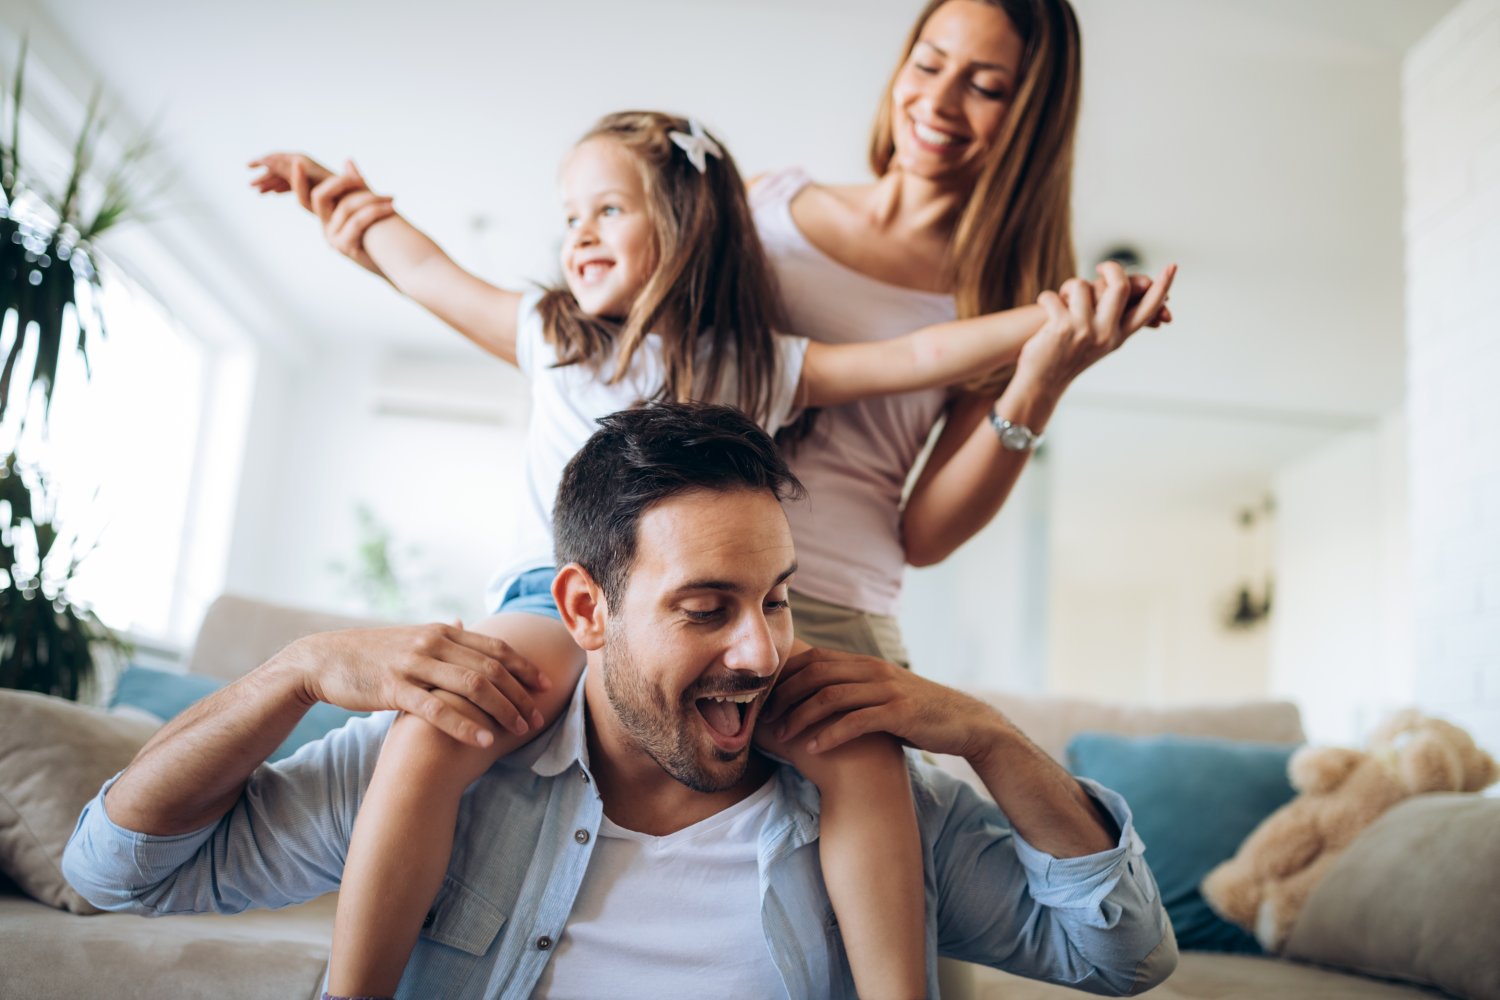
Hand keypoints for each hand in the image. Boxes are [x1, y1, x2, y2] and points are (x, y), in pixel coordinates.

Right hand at [247, 152, 333, 197]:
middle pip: (280, 167)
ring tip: (258, 191)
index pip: (278, 158)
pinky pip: (294, 182)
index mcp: (304, 163)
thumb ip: (289, 169)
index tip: (249, 165)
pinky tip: (273, 192)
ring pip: (285, 176)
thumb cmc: (335, 190)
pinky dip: (282, 186)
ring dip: (271, 181)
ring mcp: (310, 176)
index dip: (263, 161)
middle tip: (250, 185)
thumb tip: (271, 160)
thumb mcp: (310, 179)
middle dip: (265, 174)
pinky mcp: (315, 185)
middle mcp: (306, 167)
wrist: (355, 200)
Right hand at [276, 622, 551, 748]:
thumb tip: (464, 623)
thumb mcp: (411, 637)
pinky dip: (465, 724)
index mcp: (442, 631)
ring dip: (502, 709)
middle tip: (538, 716)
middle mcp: (433, 643)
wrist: (324, 659)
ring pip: (472, 686)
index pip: (495, 648)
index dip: (524, 667)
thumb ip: (441, 635)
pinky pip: (437, 708)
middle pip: (491, 668)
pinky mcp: (394, 688)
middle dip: (520, 694)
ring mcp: (414, 664)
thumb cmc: (372, 653)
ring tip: (521, 730)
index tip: (546, 685)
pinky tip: (485, 739)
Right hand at [306, 161, 394, 274]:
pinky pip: (357, 221)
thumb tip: (347, 161)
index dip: (297, 180)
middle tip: (361, 180)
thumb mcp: (368, 207)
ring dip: (371, 198)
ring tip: (391, 198)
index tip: (298, 162)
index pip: (305, 195)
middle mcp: (326, 227)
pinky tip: (392, 207)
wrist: (401, 264)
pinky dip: (376, 211)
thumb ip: (356, 186)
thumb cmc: (385, 234)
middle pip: (318, 197)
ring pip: (345, 207)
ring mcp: (333, 238)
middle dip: (339, 182)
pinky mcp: (345, 247)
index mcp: (328, 216)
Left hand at [761, 648, 1001, 759]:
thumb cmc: (917, 713)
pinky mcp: (898, 713)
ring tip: (782, 737)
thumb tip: (815, 698)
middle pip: (815, 675)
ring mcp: (886, 689)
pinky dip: (830, 734)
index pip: (814, 659)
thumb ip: (853, 690)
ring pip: (830, 697)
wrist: (963, 722)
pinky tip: (813, 748)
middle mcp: (873, 670)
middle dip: (785, 697)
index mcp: (865, 663)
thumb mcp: (882, 693)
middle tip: (766, 720)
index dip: (785, 677)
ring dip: (800, 717)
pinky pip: (856, 721)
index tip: (766, 700)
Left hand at [1015, 261, 1176, 393]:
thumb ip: (1112, 317)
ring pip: (1082, 285)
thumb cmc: (1067, 356)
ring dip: (1067, 288)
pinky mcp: (1062, 327)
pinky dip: (1046, 297)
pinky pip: (1054, 295)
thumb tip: (1130, 287)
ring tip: (1060, 300)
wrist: (1042, 382)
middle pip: (1119, 286)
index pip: (1147, 308)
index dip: (1162, 286)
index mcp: (1118, 336)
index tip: (1173, 266)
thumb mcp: (1097, 341)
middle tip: (1100, 267)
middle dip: (1111, 268)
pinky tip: (1045, 308)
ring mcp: (1085, 330)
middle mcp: (1106, 333)